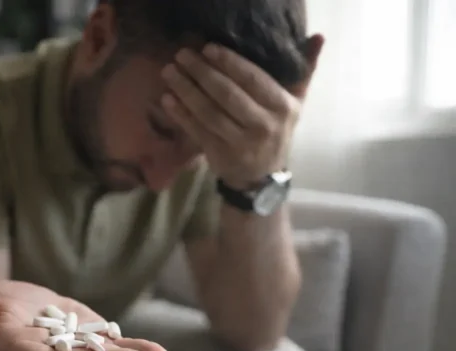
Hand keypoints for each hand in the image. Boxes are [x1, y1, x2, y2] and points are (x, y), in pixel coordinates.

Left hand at [161, 35, 324, 187]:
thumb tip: (317, 38)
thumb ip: (304, 71)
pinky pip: (197, 130)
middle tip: (181, 55)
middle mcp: (263, 125)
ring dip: (186, 91)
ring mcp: (240, 143)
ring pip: (209, 112)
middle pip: (226, 94)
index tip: (207, 49)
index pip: (252, 79)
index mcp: (282, 107)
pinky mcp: (220, 155)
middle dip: (201, 72)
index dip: (228, 62)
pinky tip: (168, 100)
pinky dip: (181, 114)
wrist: (262, 178)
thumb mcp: (294, 104)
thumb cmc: (275, 132)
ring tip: (169, 72)